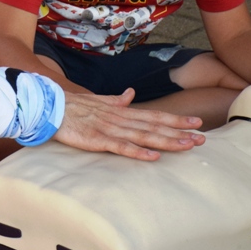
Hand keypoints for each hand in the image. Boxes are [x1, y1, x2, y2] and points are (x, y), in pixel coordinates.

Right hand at [52, 88, 205, 160]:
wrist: (48, 106)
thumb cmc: (71, 105)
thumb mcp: (97, 101)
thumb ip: (116, 100)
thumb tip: (130, 94)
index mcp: (120, 111)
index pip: (153, 115)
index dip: (175, 119)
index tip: (196, 122)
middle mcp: (119, 119)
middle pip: (154, 126)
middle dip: (179, 132)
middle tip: (202, 138)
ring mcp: (108, 129)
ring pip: (143, 136)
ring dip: (166, 141)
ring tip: (187, 146)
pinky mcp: (96, 139)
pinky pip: (120, 147)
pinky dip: (137, 151)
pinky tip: (153, 156)